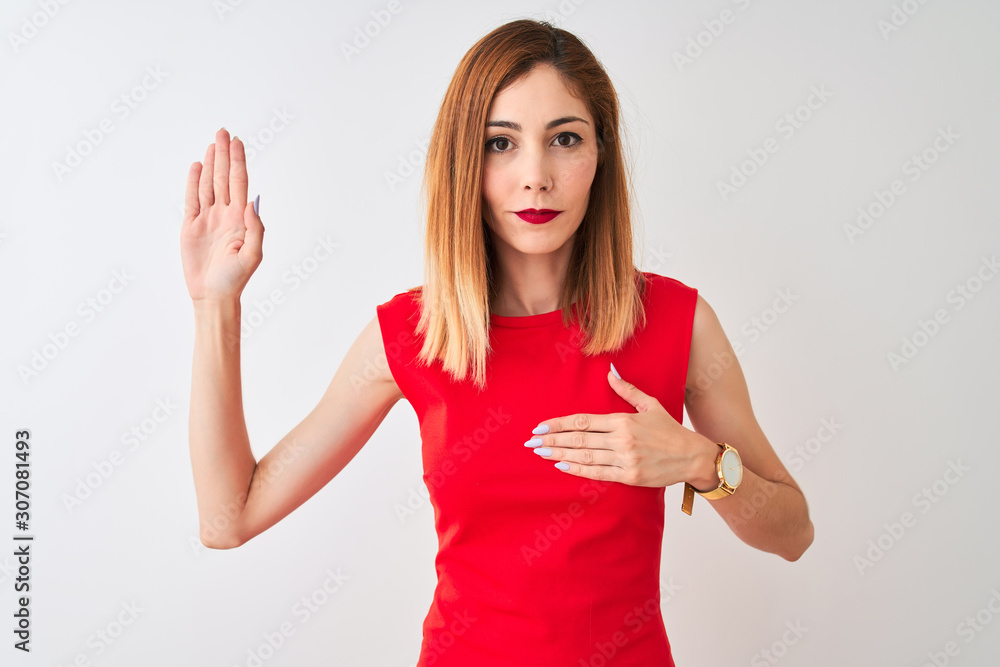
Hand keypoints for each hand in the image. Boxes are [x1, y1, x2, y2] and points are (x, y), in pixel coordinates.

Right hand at [180, 127, 263, 302]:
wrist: (213, 295)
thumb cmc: (236, 278)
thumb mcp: (253, 255)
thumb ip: (255, 228)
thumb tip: (252, 201)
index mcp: (240, 218)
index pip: (239, 183)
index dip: (238, 162)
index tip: (237, 142)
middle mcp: (225, 214)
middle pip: (223, 178)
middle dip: (224, 155)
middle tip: (223, 132)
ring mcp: (207, 218)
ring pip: (208, 184)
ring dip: (210, 163)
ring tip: (212, 144)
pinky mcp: (191, 226)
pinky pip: (192, 199)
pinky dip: (193, 182)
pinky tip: (197, 167)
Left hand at [525, 363, 716, 487]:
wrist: (693, 456)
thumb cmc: (670, 430)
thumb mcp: (650, 405)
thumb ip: (627, 391)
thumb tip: (610, 373)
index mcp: (623, 420)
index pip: (583, 421)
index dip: (559, 424)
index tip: (541, 426)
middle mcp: (622, 439)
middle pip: (579, 439)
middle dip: (552, 440)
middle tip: (530, 441)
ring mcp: (625, 459)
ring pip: (585, 456)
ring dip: (559, 454)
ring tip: (540, 452)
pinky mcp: (630, 476)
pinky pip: (599, 473)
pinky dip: (578, 469)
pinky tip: (562, 465)